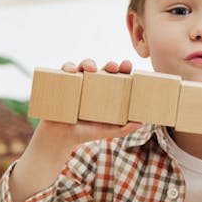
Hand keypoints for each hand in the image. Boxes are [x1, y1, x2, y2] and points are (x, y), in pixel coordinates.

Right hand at [21, 59, 140, 171]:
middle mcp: (90, 84)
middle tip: (113, 66)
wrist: (60, 138)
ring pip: (82, 66)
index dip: (122, 69)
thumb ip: (122, 128)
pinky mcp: (61, 84)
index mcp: (103, 92)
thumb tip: (141, 123)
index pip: (115, 77)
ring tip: (91, 68)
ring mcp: (76, 83)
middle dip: (108, 65)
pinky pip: (64, 72)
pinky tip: (71, 72)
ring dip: (87, 62)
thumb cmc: (85, 133)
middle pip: (102, 69)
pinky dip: (67, 68)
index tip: (127, 65)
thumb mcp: (106, 132)